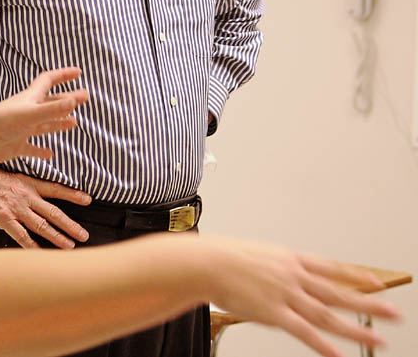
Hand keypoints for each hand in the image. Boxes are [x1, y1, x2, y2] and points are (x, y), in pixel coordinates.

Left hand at [0, 67, 88, 166]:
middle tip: (85, 97)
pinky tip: (50, 154)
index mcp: (30, 98)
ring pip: (44, 124)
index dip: (63, 75)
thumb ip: (51, 109)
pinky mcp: (15, 145)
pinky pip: (32, 148)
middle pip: (51, 103)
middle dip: (68, 99)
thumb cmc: (0, 122)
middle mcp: (27, 111)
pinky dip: (41, 151)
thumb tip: (74, 100)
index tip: (78, 72)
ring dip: (59, 122)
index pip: (49, 81)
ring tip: (74, 122)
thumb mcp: (30, 115)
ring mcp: (21, 128)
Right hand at [0, 165, 91, 249]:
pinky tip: (41, 255)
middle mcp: (25, 196)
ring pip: (41, 225)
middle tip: (84, 234)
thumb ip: (21, 186)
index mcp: (27, 183)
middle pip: (53, 211)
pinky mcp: (3, 219)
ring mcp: (15, 209)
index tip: (88, 199)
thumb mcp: (7, 176)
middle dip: (70, 224)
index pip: (55, 189)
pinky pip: (21, 236)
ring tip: (70, 246)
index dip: (72, 194)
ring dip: (57, 236)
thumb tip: (31, 195)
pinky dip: (32, 246)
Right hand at [205, 238, 401, 356]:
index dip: (356, 276)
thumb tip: (285, 274)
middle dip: (369, 304)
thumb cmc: (224, 257)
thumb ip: (275, 267)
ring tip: (378, 339)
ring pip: (328, 314)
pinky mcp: (274, 312)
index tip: (377, 283)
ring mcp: (285, 294)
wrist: (206, 262)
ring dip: (356, 329)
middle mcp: (293, 275)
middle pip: (338, 292)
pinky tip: (339, 355)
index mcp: (290, 258)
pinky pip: (304, 332)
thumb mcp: (257, 253)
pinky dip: (324, 345)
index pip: (331, 268)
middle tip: (394, 313)